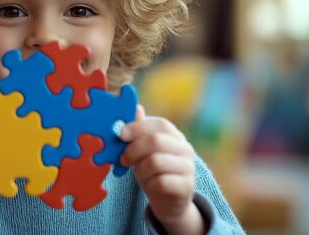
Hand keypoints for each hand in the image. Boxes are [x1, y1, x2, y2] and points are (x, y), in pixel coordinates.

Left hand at [120, 106, 204, 234]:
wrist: (168, 201)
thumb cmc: (152, 171)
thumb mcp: (143, 150)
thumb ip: (139, 131)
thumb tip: (136, 107)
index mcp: (174, 135)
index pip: (159, 124)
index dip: (137, 128)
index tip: (120, 135)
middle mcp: (185, 148)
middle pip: (156, 141)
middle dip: (133, 149)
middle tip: (122, 159)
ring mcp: (188, 167)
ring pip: (155, 162)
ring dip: (140, 170)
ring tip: (140, 175)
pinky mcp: (186, 186)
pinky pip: (161, 182)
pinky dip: (149, 184)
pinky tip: (150, 186)